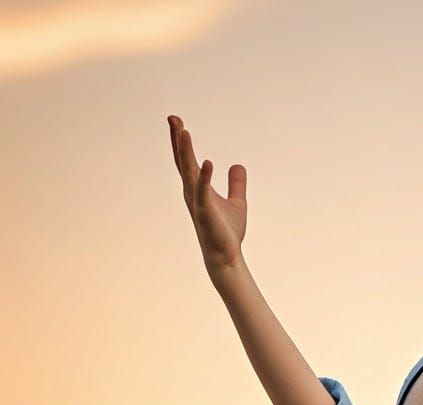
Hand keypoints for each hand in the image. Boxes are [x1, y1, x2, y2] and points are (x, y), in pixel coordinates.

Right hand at [167, 115, 247, 271]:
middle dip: (178, 139)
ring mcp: (198, 202)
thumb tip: (238, 165)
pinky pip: (204, 192)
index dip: (181, 141)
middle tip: (173, 117)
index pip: (187, 160)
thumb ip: (236, 183)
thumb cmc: (227, 232)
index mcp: (198, 188)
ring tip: (184, 131)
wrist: (226, 256)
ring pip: (190, 172)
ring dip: (186, 151)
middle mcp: (193, 192)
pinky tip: (209, 163)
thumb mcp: (237, 202)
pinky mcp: (206, 212)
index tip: (177, 121)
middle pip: (183, 161)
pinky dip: (206, 177)